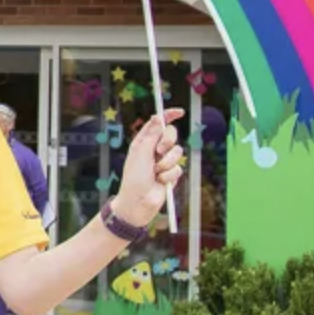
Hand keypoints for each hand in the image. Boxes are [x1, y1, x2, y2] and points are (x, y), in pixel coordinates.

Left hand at [115, 108, 184, 226]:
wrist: (138, 202)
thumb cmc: (134, 178)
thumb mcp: (140, 153)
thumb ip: (151, 135)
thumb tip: (157, 117)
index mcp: (143, 142)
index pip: (158, 124)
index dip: (168, 116)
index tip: (180, 112)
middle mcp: (154, 150)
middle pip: (172, 135)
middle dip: (168, 142)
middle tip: (158, 151)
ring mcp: (164, 162)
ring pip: (178, 152)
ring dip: (167, 162)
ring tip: (156, 172)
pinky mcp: (171, 174)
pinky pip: (178, 168)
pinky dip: (169, 175)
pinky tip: (161, 182)